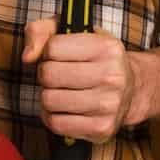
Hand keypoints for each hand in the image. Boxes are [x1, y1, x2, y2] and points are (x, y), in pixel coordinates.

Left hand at [22, 20, 146, 140]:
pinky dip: (53, 117)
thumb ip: (41, 31)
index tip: (60, 56)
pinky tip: (65, 109)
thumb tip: (27, 57)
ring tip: (62, 92)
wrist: (132, 89)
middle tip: (59, 76)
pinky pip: (56, 123)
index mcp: (106, 47)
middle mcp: (112, 76)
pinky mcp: (102, 128)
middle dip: (47, 75)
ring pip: (49, 100)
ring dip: (48, 97)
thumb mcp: (73, 33)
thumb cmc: (95, 59)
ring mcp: (109, 104)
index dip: (49, 52)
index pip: (52, 48)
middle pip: (48, 74)